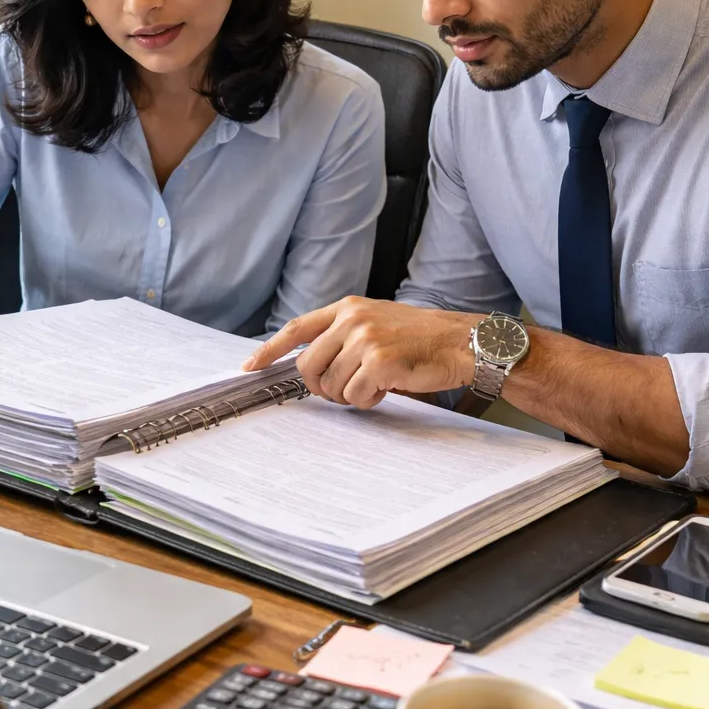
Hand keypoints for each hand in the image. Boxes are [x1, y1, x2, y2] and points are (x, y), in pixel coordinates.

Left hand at [243, 297, 482, 407]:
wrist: (458, 342)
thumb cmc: (418, 338)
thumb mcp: (375, 322)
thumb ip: (342, 335)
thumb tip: (308, 365)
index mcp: (348, 308)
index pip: (297, 327)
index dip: (270, 349)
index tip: (251, 366)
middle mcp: (352, 320)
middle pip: (308, 366)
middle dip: (319, 388)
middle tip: (342, 391)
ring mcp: (365, 340)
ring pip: (331, 386)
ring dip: (349, 396)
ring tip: (375, 385)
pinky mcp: (378, 362)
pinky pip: (354, 396)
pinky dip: (368, 401)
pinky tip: (386, 389)